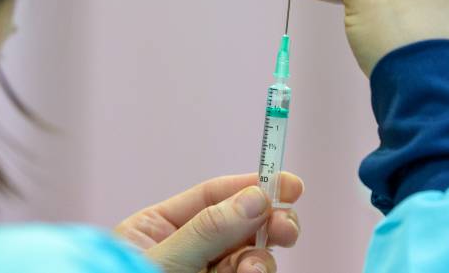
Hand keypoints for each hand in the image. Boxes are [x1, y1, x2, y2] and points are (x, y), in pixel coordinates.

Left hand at [114, 172, 302, 272]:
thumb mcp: (165, 260)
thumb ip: (208, 230)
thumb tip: (255, 198)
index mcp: (159, 228)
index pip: (212, 196)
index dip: (251, 186)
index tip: (290, 184)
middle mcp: (186, 250)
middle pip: (240, 224)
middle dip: (268, 222)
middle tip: (287, 228)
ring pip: (250, 257)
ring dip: (261, 259)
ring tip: (254, 271)